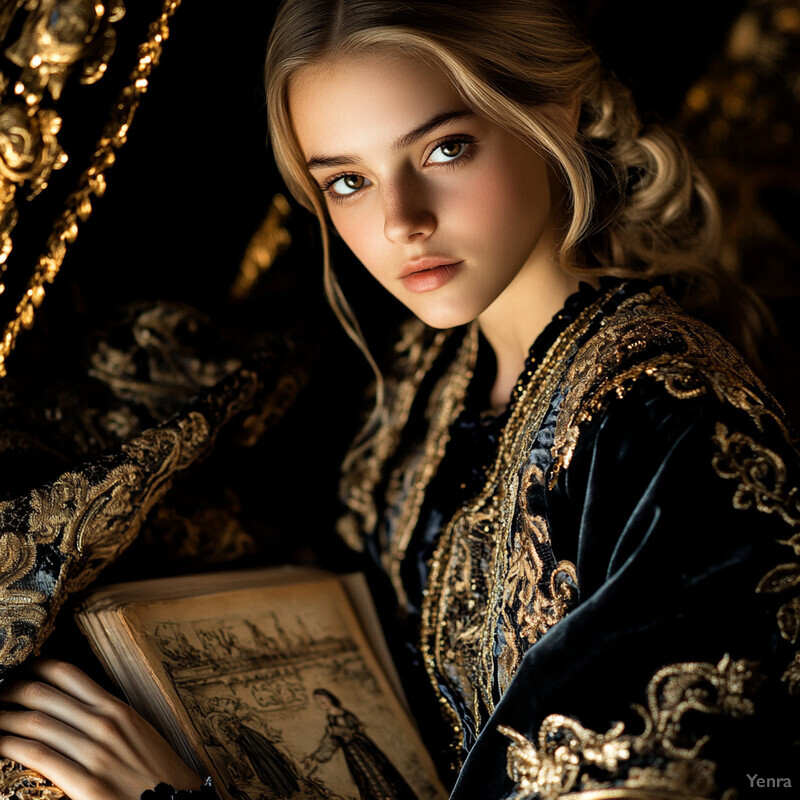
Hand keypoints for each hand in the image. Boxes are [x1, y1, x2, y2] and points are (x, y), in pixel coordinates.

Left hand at [0, 658, 203, 799]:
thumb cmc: (157, 772)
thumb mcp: (139, 732)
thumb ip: (109, 717)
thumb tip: (74, 707)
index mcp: (118, 708)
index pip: (68, 674)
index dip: (37, 668)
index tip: (21, 670)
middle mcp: (104, 723)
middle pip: (44, 696)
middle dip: (12, 691)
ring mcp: (95, 752)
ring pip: (36, 724)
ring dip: (4, 718)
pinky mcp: (87, 783)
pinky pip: (39, 756)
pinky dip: (11, 746)